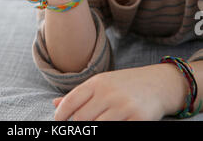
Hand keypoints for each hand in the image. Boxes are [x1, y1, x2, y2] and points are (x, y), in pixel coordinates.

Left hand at [53, 65, 168, 120]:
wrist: (157, 83)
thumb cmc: (125, 84)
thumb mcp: (102, 83)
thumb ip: (79, 95)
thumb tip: (55, 104)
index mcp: (97, 82)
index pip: (72, 101)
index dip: (61, 114)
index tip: (59, 122)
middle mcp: (108, 93)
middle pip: (82, 118)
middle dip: (77, 126)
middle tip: (80, 126)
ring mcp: (123, 107)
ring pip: (97, 127)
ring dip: (92, 129)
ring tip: (94, 125)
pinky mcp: (137, 119)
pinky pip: (117, 130)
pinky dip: (111, 131)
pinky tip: (110, 126)